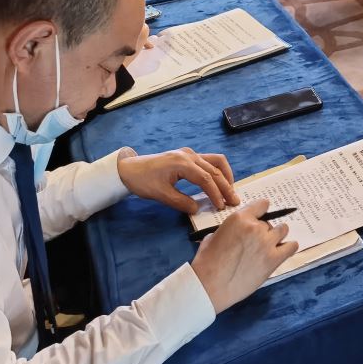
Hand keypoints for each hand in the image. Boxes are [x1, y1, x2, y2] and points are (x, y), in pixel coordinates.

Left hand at [118, 147, 238, 212]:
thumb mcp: (161, 195)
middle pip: (215, 170)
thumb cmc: (143, 181)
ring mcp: (189, 153)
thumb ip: (181, 202)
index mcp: (183, 163)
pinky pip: (209, 161)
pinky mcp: (187, 156)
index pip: (207, 179)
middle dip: (226, 186)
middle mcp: (190, 155)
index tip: (222, 206)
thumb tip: (197, 209)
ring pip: (216, 161)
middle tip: (234, 201)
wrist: (128, 169)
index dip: (216, 194)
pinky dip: (218, 171)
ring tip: (230, 190)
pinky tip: (219, 182)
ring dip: (225, 175)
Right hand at [191, 200, 295, 312]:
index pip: (262, 204)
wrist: (210, 286)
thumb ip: (230, 230)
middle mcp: (256, 228)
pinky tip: (281, 252)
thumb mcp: (213, 237)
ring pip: (283, 230)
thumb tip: (236, 233)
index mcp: (240, 218)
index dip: (261, 212)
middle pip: (269, 222)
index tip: (259, 218)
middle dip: (263, 231)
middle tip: (255, 243)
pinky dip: (288, 248)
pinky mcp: (273, 259)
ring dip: (276, 237)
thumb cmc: (206, 263)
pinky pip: (291, 247)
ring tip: (268, 247)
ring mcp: (267, 243)